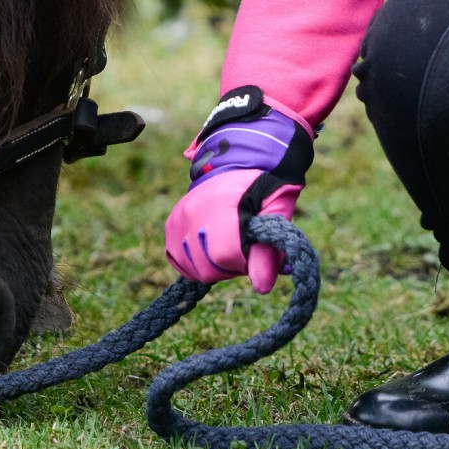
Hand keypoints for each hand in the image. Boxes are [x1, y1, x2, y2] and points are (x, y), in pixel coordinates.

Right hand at [163, 87, 313, 293]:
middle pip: (211, 268)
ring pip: (195, 268)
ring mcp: (179, 219)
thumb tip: (262, 289)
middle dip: (233, 264)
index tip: (258, 247)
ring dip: (215, 263)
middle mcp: (194, 214)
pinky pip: (178, 258)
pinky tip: (211, 245)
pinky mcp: (172, 224)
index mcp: (223, 210)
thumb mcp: (277, 214)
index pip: (229, 259)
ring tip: (229, 241)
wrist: (239, 159)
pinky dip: (195, 259)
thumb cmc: (265, 187)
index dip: (248, 262)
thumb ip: (269, 253)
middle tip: (246, 243)